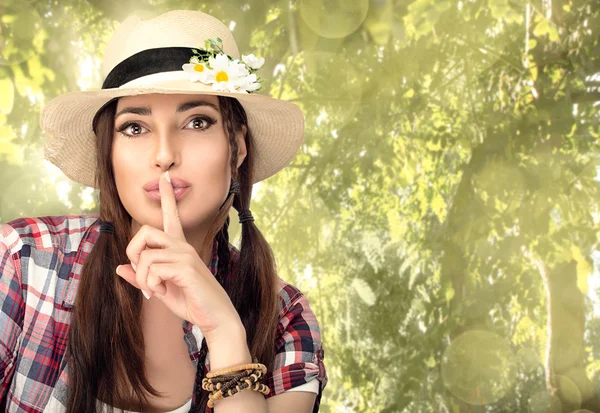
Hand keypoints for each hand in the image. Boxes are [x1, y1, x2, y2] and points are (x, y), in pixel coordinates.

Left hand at [115, 171, 240, 337]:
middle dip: (133, 252)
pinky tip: (158, 294)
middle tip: (139, 273)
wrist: (215, 317)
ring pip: (145, 254)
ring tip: (152, 291)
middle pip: (145, 231)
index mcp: (179, 248)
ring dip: (141, 277)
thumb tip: (119, 268)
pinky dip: (149, 285)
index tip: (165, 178)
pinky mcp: (185, 268)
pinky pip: (152, 269)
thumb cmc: (191, 302)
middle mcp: (182, 246)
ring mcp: (185, 255)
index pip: (171, 217)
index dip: (167, 197)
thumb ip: (141, 278)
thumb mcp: (161, 290)